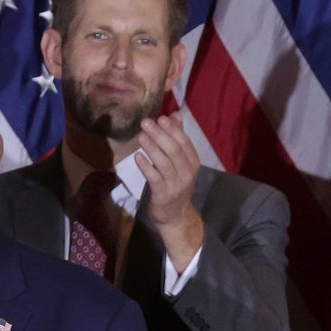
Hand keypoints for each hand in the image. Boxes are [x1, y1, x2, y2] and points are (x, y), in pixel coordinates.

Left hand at [136, 114, 203, 269]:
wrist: (176, 216)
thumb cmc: (176, 185)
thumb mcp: (181, 162)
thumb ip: (178, 138)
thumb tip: (176, 114)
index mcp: (193, 163)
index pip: (184, 143)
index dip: (173, 130)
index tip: (161, 118)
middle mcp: (187, 173)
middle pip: (174, 151)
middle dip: (160, 135)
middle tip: (145, 122)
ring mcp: (176, 185)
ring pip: (164, 163)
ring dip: (152, 148)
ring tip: (141, 136)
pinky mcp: (163, 195)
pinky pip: (155, 178)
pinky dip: (146, 166)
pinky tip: (138, 156)